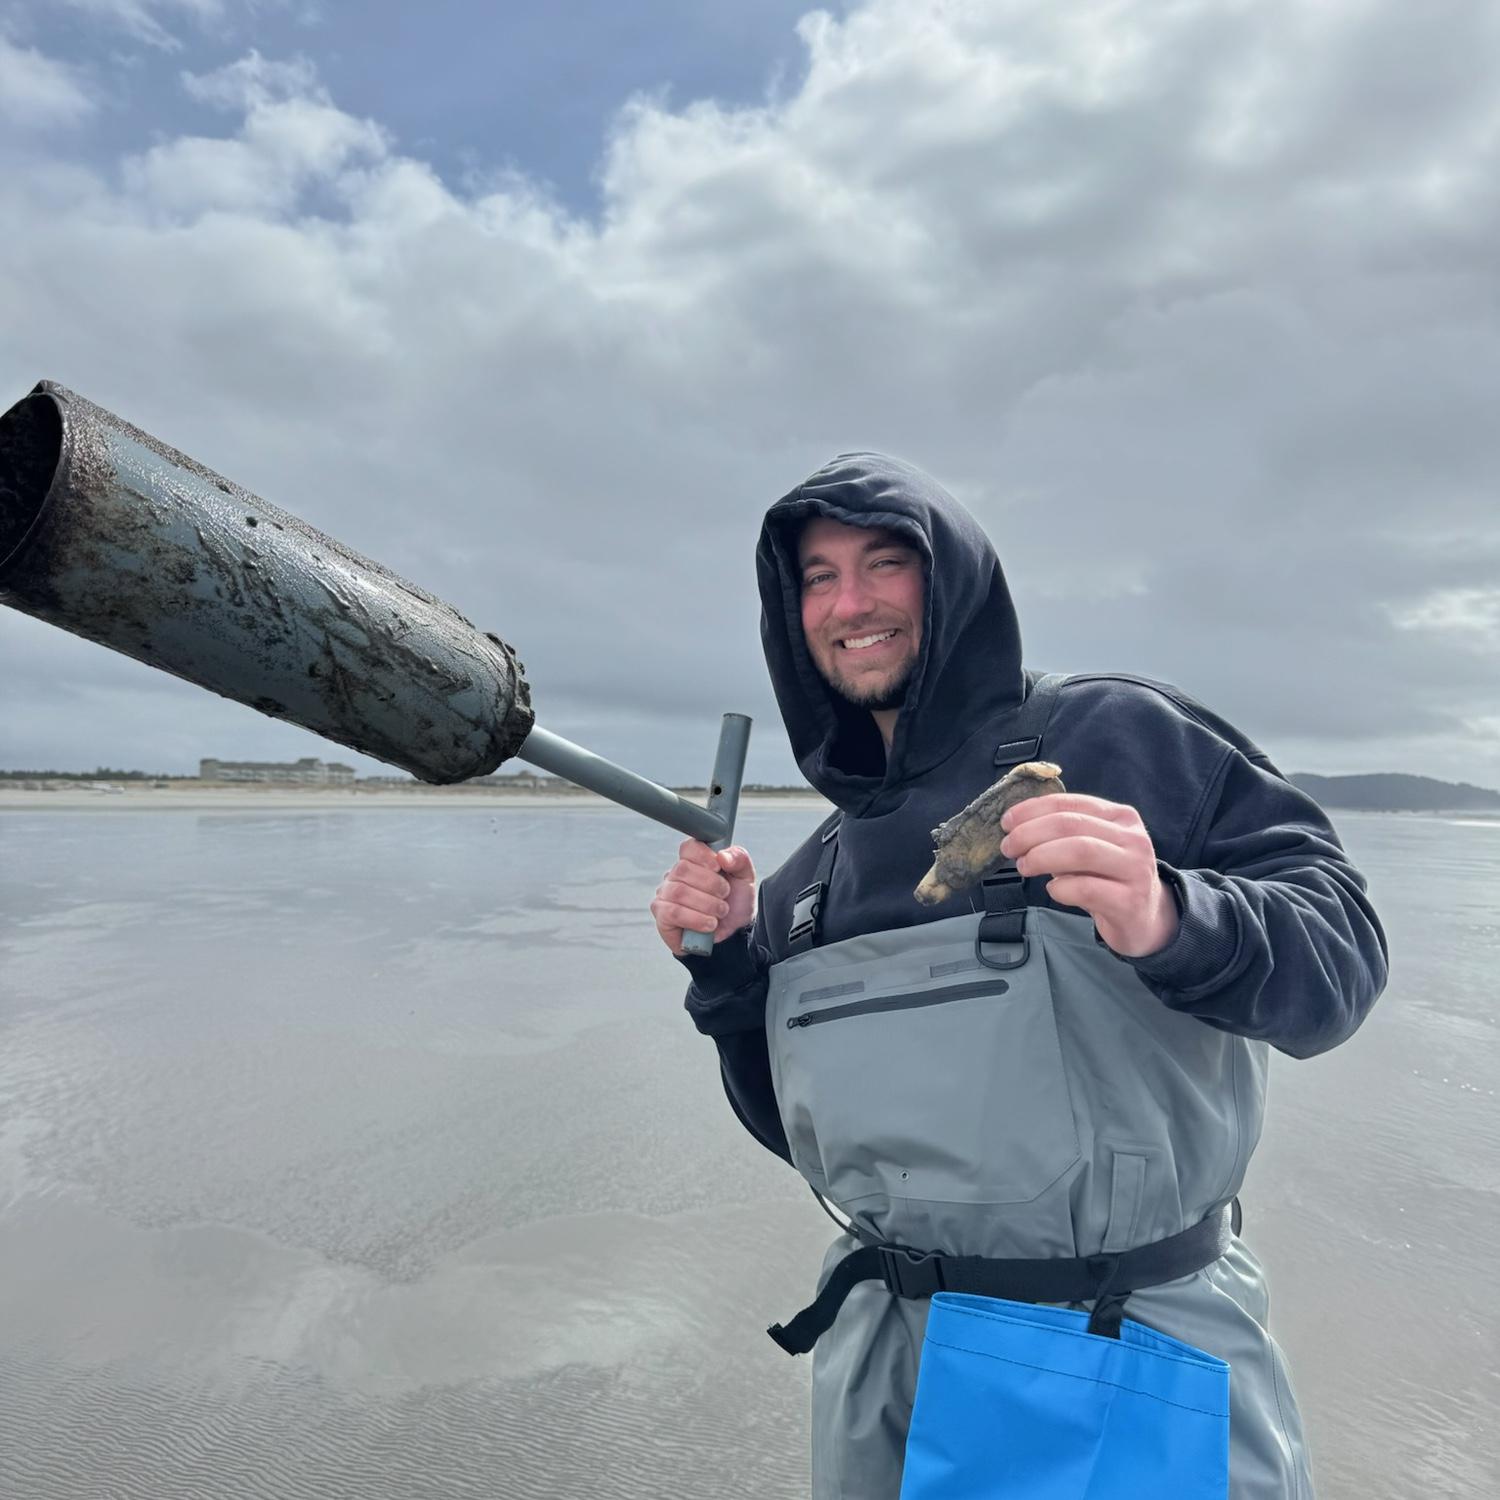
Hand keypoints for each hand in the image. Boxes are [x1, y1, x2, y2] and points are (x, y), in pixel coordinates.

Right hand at [651, 839, 756, 955]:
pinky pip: (672, 913)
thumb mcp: (745, 878)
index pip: (688, 847)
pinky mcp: (662, 916)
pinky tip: (709, 924)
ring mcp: (666, 895)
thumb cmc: (735, 902)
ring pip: (678, 892)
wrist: (734, 933)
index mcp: (694, 861)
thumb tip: (722, 856)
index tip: (719, 867)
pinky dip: (696, 919)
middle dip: (711, 884)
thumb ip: (739, 859)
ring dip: (706, 904)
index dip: (703, 855)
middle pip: (683, 869)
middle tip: (724, 896)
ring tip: (720, 912)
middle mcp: (675, 875)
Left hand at [997, 793, 1179, 957]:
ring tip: (1023, 865)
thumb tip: (1016, 827)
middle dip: (1030, 833)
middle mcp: (1133, 838)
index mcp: (1121, 817)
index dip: (1033, 810)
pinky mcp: (1130, 901)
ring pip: (1080, 851)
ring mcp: (1135, 869)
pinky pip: (1085, 888)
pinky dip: (1060, 888)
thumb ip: (1063, 834)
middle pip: (1072, 824)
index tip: (1007, 822)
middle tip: (1008, 848)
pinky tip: (1052, 889)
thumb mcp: (1090, 848)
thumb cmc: (1108, 879)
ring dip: (1041, 856)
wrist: (1146, 919)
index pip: (1070, 803)